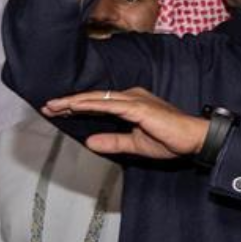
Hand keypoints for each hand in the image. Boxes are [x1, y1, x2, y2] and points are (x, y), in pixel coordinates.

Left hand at [40, 86, 207, 160]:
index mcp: (131, 104)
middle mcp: (131, 97)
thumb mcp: (135, 144)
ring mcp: (134, 100)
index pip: (99, 104)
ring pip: (97, 99)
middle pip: (94, 98)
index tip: (58, 111)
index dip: (77, 107)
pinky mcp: (138, 107)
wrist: (193, 139)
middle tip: (47, 106)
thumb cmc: (170, 141)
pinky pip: (108, 105)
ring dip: (73, 102)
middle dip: (69, 102)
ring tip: (53, 106)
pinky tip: (74, 106)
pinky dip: (89, 105)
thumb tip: (90, 143)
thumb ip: (113, 142)